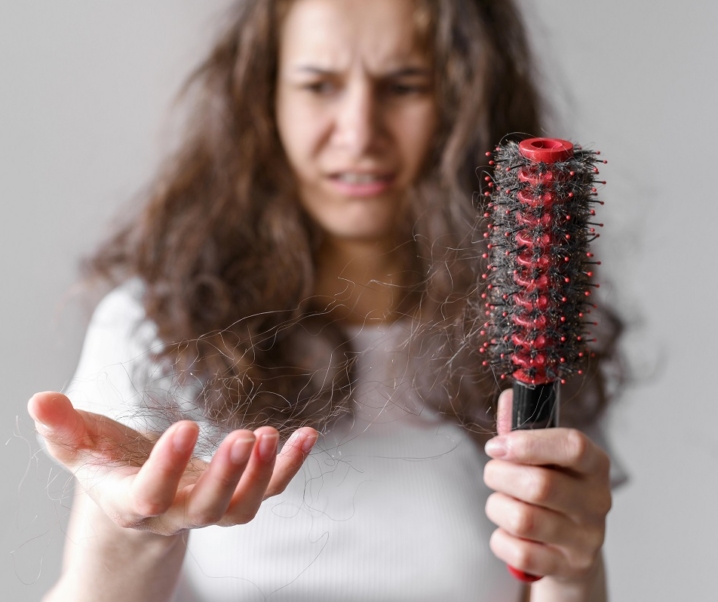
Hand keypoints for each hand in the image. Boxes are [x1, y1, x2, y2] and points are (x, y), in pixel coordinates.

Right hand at [28, 391, 317, 535]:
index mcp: (133, 502)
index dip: (167, 467)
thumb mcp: (81, 450)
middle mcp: (175, 513)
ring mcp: (211, 508)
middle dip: (226, 477)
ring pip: (241, 508)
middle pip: (206, 510)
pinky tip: (307, 434)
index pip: (149, 495)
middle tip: (245, 437)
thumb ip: (62, 429)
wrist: (139, 502)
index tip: (187, 425)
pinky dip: (290, 466)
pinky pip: (270, 490)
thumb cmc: (109, 469)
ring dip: (263, 475)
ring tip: (273, 435)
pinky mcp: (237, 497)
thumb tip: (38, 399)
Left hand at [483, 389, 611, 582]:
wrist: (570, 553)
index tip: (497, 445)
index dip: (529, 443)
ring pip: (524, 520)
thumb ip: (523, 428)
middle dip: (500, 476)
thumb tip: (509, 395)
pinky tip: (508, 532)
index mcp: (594, 465)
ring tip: (501, 503)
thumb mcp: (544, 459)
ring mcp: (585, 539)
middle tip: (493, 473)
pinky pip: (518, 553)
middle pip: (540, 486)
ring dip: (497, 508)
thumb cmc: (552, 493)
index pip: (573, 446)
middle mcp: (597, 502)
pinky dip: (501, 540)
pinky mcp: (568, 568)